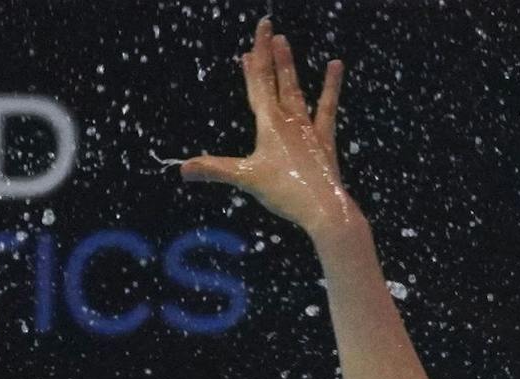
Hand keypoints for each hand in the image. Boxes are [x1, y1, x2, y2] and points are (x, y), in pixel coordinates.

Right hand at [181, 20, 354, 236]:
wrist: (325, 210)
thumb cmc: (286, 193)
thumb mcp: (246, 180)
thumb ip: (214, 170)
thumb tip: (183, 170)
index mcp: (269, 124)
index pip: (258, 85)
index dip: (253, 63)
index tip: (250, 45)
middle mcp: (289, 120)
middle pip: (276, 80)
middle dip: (269, 54)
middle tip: (268, 27)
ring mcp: (309, 129)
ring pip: (296, 90)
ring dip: (289, 66)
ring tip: (284, 42)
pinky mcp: (325, 140)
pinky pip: (328, 107)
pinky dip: (332, 86)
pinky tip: (336, 65)